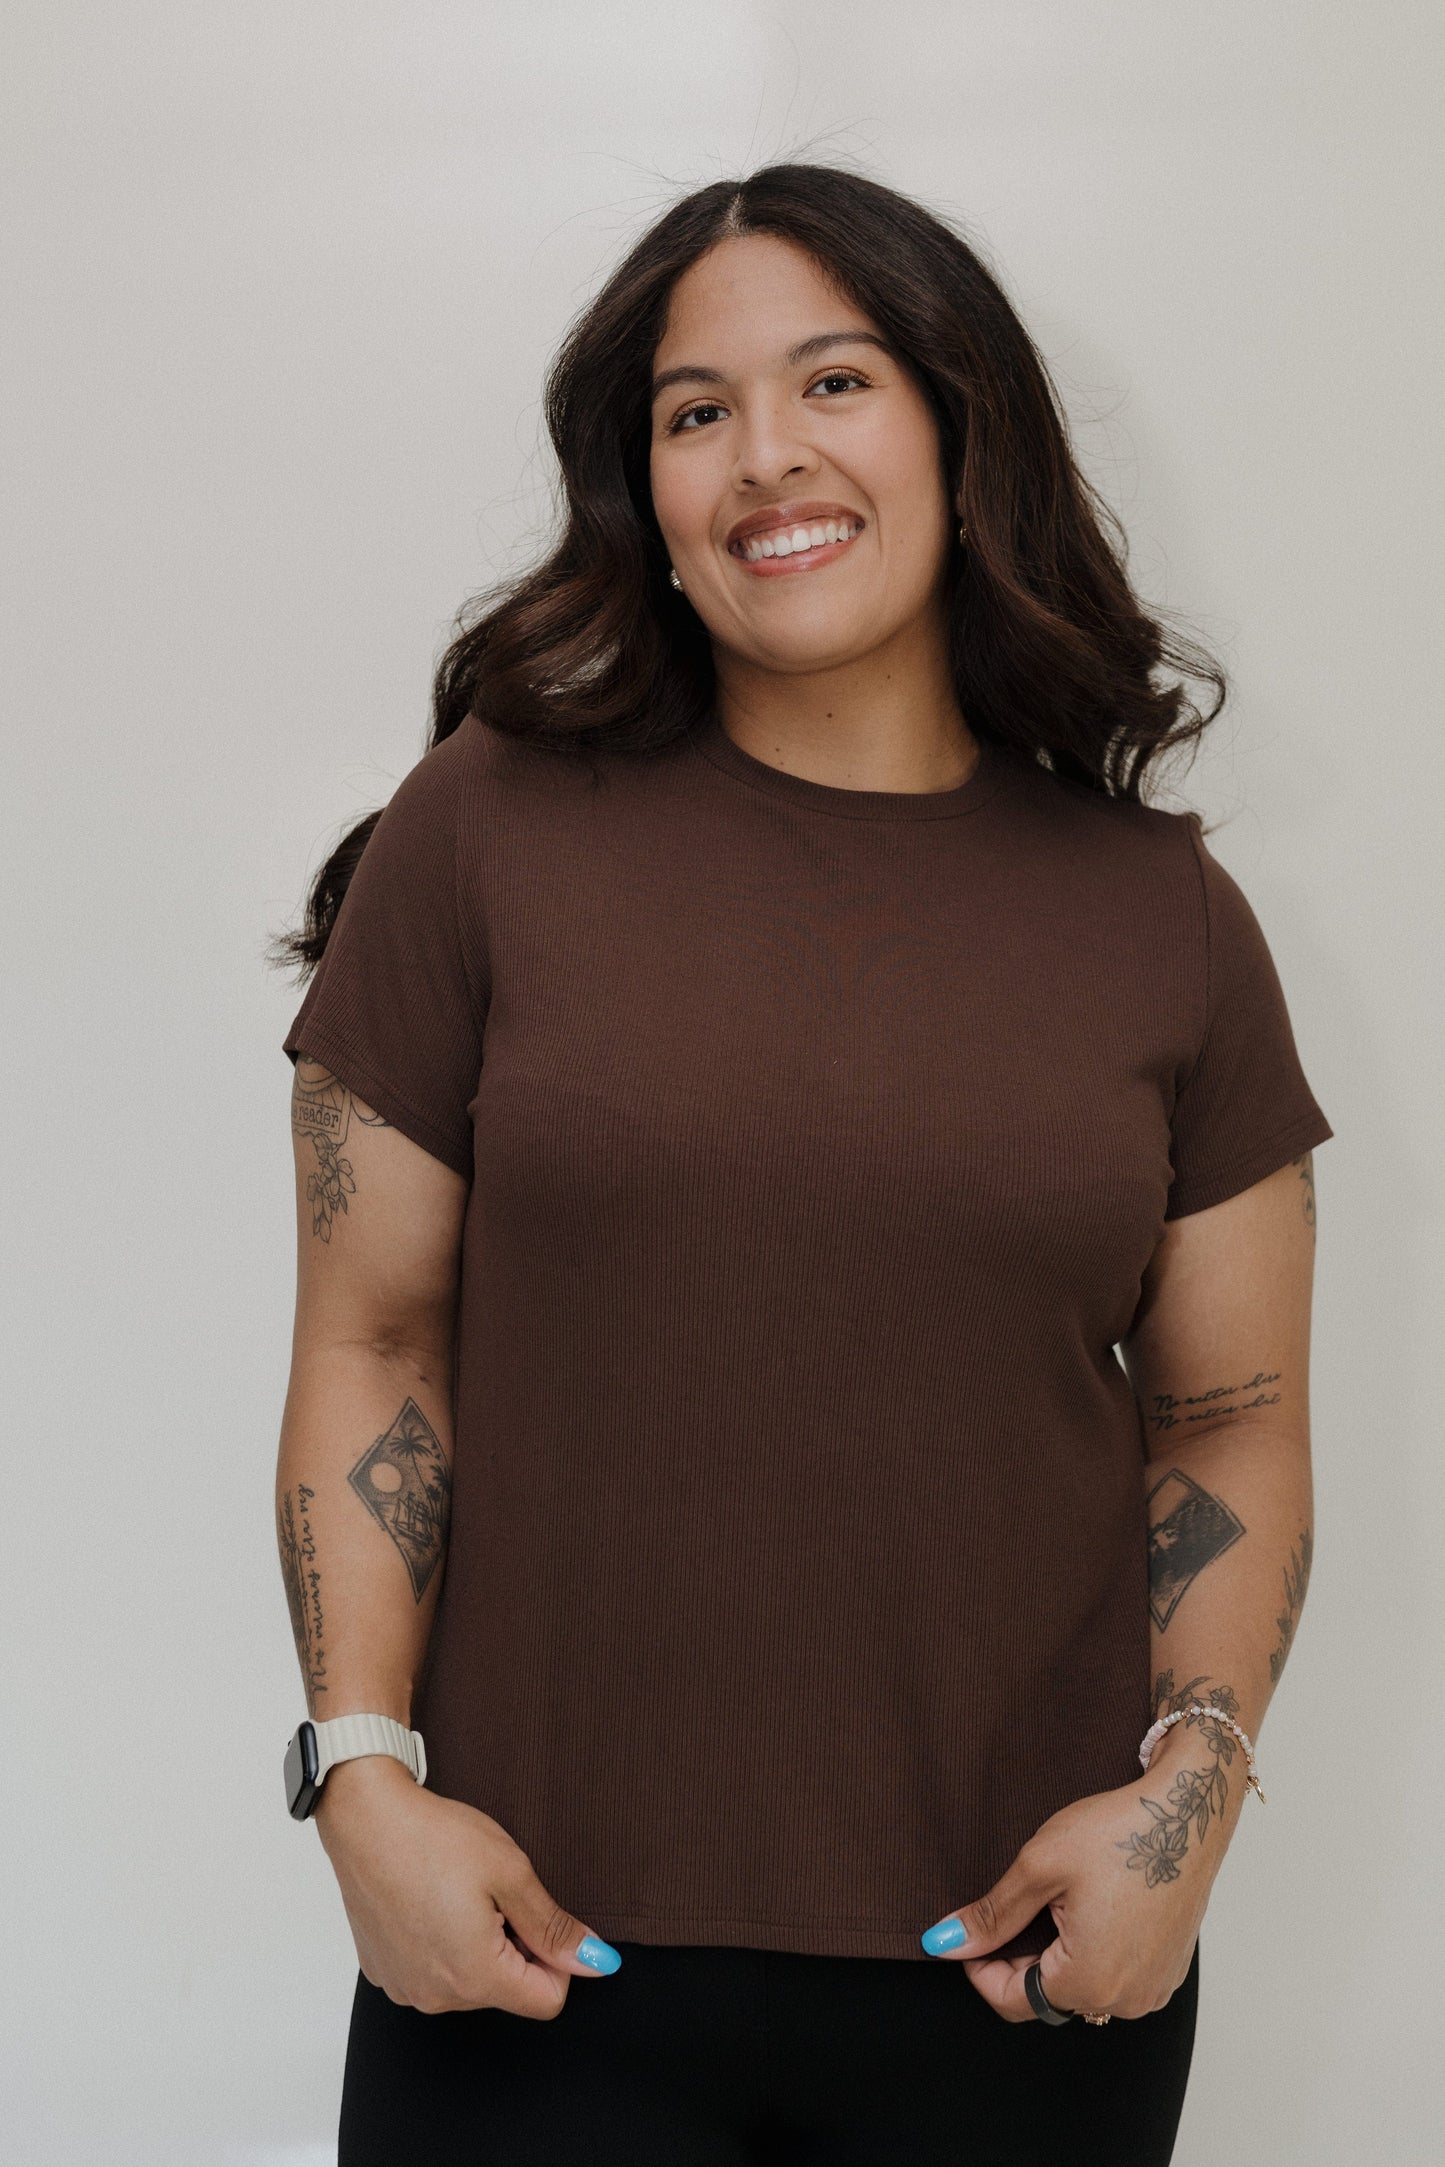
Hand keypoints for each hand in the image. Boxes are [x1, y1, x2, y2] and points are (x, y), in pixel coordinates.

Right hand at [314, 1755, 620, 2017]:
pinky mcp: (382, 1971)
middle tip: (492, 1893)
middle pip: (507, 1990)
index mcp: (475, 1978)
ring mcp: (404, 1987)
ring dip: (478, 1945)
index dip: (557, 1957)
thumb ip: (554, 1927)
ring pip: (469, 1982)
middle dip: (514, 1947)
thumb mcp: (510, 1872)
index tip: (536, 1915)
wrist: (365, 1817)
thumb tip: (597, 1963)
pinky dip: (441, 1943)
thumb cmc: (435, 1838)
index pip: (548, 2000)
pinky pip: (431, 1972)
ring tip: (456, 1892)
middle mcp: (436, 1997)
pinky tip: (428, 1900)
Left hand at [923, 1735, 1237, 2021]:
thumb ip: (992, 1915)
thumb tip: (944, 1943)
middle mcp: (1127, 2000)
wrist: (1187, 1811)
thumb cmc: (1118, 1834)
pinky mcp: (1168, 1969)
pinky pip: (1115, 1976)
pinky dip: (1093, 1952)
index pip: (1011, 2002)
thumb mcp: (1039, 1868)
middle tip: (1013, 1904)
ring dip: (1056, 1956)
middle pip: (1047, 1997)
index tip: (968, 1932)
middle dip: (1018, 1958)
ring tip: (1054, 1901)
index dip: (979, 1969)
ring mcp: (1153, 1988)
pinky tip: (1090, 1907)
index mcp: (1089, 1983)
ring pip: (1081, 1987)